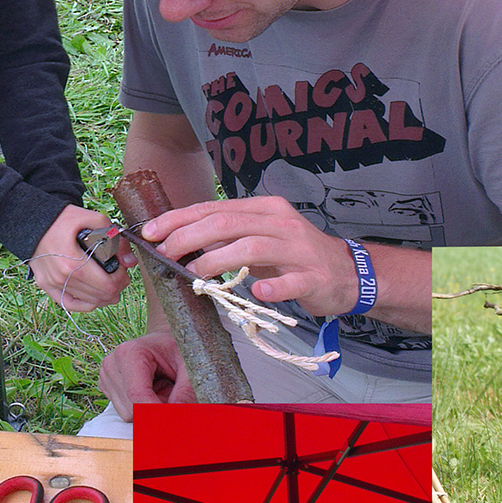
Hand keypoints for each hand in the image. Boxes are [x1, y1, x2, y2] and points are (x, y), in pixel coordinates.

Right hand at [32, 207, 128, 313]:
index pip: (109, 286)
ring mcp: (52, 284)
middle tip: (118, 274)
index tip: (122, 267)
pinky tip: (94, 293)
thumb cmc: (63, 218)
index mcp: (73, 264)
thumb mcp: (95, 220)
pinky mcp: (46, 286)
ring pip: (90, 303)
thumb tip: (130, 262)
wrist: (31, 219)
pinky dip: (87, 302)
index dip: (121, 278)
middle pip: (102, 297)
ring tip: (107, 279)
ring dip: (104, 294)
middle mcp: (61, 279)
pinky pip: (71, 304)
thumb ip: (117, 240)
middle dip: (116, 286)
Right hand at [97, 328, 194, 410]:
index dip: (158, 414)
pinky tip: (152, 391)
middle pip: (132, 410)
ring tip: (162, 389)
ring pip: (128, 415)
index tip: (176, 420)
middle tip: (172, 392)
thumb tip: (178, 417)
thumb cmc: (176, 351)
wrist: (164, 344)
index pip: (138, 396)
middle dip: (156, 410)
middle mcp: (112, 364)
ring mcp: (106, 376)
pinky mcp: (106, 386)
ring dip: (150, 410)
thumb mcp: (189, 367)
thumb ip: (186, 391)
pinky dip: (142, 408)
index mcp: (130, 353)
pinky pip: (125, 412)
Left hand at [136, 194, 354, 314]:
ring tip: (196, 275)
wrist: (349, 273)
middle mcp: (280, 223)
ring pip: (251, 248)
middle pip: (227, 223)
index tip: (151, 233)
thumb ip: (228, 237)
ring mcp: (298, 250)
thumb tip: (182, 241)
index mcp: (263, 209)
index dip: (179, 219)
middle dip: (189, 237)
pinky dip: (272, 288)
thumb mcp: (261, 237)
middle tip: (166, 254)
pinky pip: (290, 282)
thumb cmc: (297, 256)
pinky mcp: (314, 278)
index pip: (213, 209)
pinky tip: (255, 293)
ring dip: (218, 260)